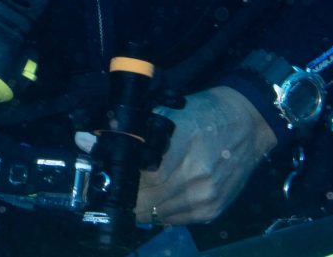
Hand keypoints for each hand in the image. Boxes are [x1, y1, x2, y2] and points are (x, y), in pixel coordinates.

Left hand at [76, 85, 278, 227]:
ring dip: (143, 203)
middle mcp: (195, 178)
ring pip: (155, 215)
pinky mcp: (212, 211)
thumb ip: (126, 131)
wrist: (249, 124)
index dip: (116, 180)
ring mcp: (206, 198)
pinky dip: (163, 208)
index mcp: (182, 148)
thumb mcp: (165, 112)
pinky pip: (173, 220)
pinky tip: (166, 190)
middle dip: (126, 195)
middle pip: (142, 203)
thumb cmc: (205, 113)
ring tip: (144, 184)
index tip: (106, 176)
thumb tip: (83, 140)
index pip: (135, 178)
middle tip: (120, 182)